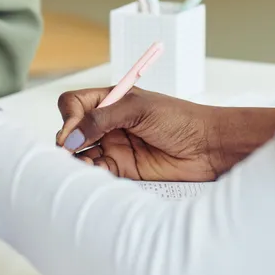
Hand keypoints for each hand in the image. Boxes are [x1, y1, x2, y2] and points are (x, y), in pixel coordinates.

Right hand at [56, 87, 274, 181]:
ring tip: (82, 165)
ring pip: (81, 154)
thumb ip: (102, 119)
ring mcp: (114, 146)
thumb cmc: (180, 119)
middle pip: (72, 131)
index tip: (72, 132)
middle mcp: (108, 123)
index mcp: (110, 100)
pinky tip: (95, 173)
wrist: (208, 146)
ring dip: (75, 160)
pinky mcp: (122, 169)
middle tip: (69, 152)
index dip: (68, 117)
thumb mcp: (138, 108)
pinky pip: (97, 171)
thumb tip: (71, 137)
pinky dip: (90, 174)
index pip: (74, 105)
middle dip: (66, 142)